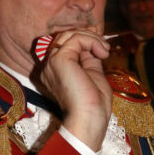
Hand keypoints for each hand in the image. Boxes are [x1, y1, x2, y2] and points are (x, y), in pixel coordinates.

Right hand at [38, 29, 111, 151]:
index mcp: (54, 73)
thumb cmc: (94, 106)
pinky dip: (92, 41)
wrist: (90, 119)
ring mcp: (51, 63)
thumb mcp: (93, 76)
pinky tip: (102, 52)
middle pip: (65, 38)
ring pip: (69, 35)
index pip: (66, 47)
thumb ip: (89, 59)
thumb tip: (93, 45)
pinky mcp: (59, 60)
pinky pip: (76, 39)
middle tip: (104, 48)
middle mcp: (49, 67)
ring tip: (104, 50)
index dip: (84, 41)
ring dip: (91, 38)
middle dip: (88, 37)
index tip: (102, 46)